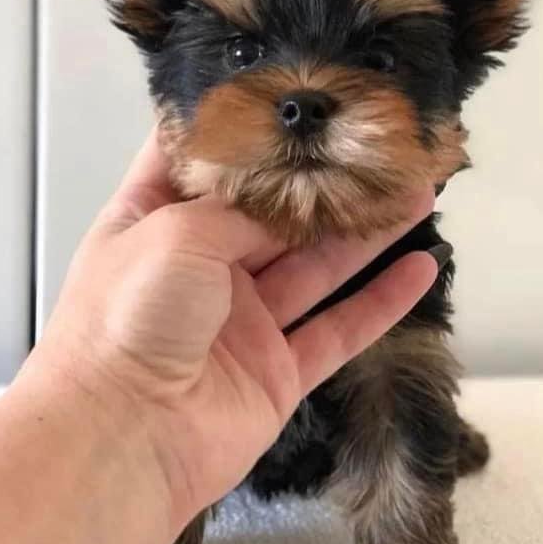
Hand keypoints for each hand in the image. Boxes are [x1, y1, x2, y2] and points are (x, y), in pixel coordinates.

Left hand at [37, 128, 437, 524]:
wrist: (122, 438)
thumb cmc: (127, 318)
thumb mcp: (177, 233)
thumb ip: (241, 209)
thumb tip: (290, 196)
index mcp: (156, 225)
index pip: (200, 165)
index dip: (241, 133)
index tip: (290, 105)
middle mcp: (200, 268)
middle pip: (273, 215)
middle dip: (324, 184)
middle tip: (378, 149)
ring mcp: (242, 322)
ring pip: (316, 267)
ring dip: (366, 234)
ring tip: (417, 193)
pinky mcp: (278, 371)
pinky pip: (339, 329)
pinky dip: (380, 302)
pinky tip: (420, 269)